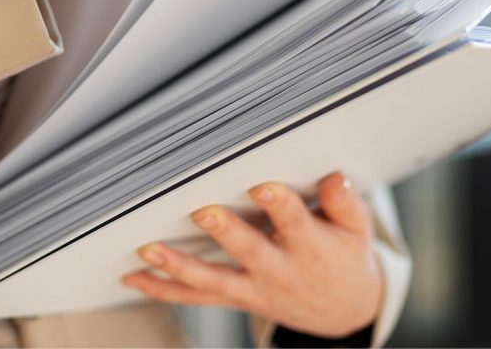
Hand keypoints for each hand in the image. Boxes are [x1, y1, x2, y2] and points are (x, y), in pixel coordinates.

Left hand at [121, 173, 382, 338]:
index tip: (263, 186)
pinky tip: (134, 277)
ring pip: (213, 282)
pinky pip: (196, 298)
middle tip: (202, 212)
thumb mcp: (356, 230)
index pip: (296, 223)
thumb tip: (334, 178)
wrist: (342, 311)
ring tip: (149, 250)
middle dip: (226, 233)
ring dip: (178, 267)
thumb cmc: (345, 257)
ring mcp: (254, 290)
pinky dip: (163, 289)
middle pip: (250, 252)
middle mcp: (279, 272)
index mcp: (311, 249)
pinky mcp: (236, 299)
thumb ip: (343, 203)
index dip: (280, 205)